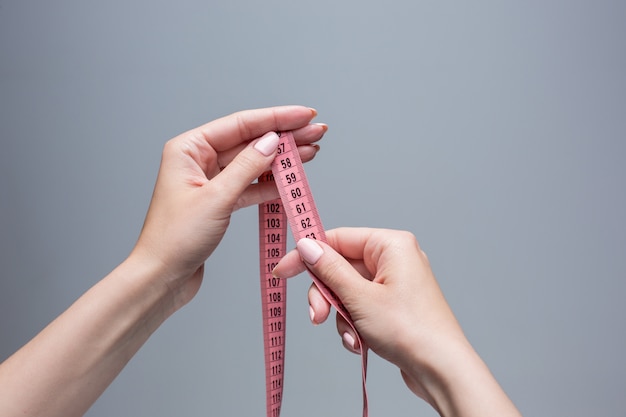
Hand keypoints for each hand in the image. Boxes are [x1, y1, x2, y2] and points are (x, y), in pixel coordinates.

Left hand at [133, 105, 325, 309]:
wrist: (161, 278)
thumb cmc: (174, 240)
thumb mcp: (216, 199)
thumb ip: (247, 167)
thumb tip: (272, 141)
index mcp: (189, 149)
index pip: (241, 124)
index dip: (277, 118)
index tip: (304, 115)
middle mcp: (198, 160)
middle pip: (250, 141)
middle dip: (285, 137)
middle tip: (316, 132)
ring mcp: (209, 181)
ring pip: (253, 164)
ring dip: (282, 160)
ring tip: (312, 152)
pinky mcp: (219, 202)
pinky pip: (250, 186)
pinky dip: (271, 184)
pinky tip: (291, 179)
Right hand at [273, 228, 521, 416]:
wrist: (441, 370)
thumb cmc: (412, 330)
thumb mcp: (359, 298)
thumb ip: (328, 270)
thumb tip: (306, 246)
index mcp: (390, 245)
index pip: (337, 238)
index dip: (307, 255)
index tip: (283, 271)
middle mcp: (394, 259)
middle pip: (340, 267)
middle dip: (326, 296)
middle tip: (317, 316)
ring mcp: (394, 283)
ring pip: (347, 291)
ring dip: (340, 316)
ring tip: (350, 336)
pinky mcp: (394, 305)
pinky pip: (360, 306)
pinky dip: (354, 324)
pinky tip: (359, 343)